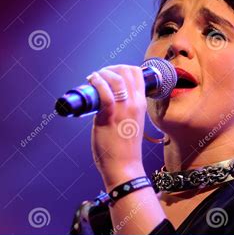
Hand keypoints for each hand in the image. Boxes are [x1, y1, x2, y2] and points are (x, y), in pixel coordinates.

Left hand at [87, 65, 146, 188]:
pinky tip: (92, 81)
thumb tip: (108, 100)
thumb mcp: (131, 122)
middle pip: (127, 71)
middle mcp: (135, 103)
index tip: (111, 74)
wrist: (124, 166)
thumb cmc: (124, 147)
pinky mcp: (110, 116)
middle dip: (111, 68)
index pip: (137, 74)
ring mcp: (123, 109)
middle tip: (100, 75)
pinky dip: (97, 83)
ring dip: (103, 73)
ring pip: (117, 78)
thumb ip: (124, 109)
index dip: (123, 68)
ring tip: (94, 78)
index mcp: (141, 104)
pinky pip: (105, 93)